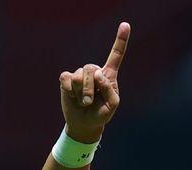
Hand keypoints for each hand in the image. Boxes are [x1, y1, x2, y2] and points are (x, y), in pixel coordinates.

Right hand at [58, 22, 129, 143]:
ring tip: (83, 102)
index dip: (120, 40)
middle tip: (89, 102)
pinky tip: (71, 96)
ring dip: (80, 93)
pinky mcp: (67, 79)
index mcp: (109, 75)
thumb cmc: (101, 114)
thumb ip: (110, 89)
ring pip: (78, 76)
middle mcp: (94, 71)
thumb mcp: (112, 105)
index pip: (116, 55)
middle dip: (89, 89)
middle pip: (90, 69)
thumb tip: (98, 74)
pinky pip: (66, 78)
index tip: (125, 25)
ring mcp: (80, 74)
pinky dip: (69, 90)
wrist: (85, 123)